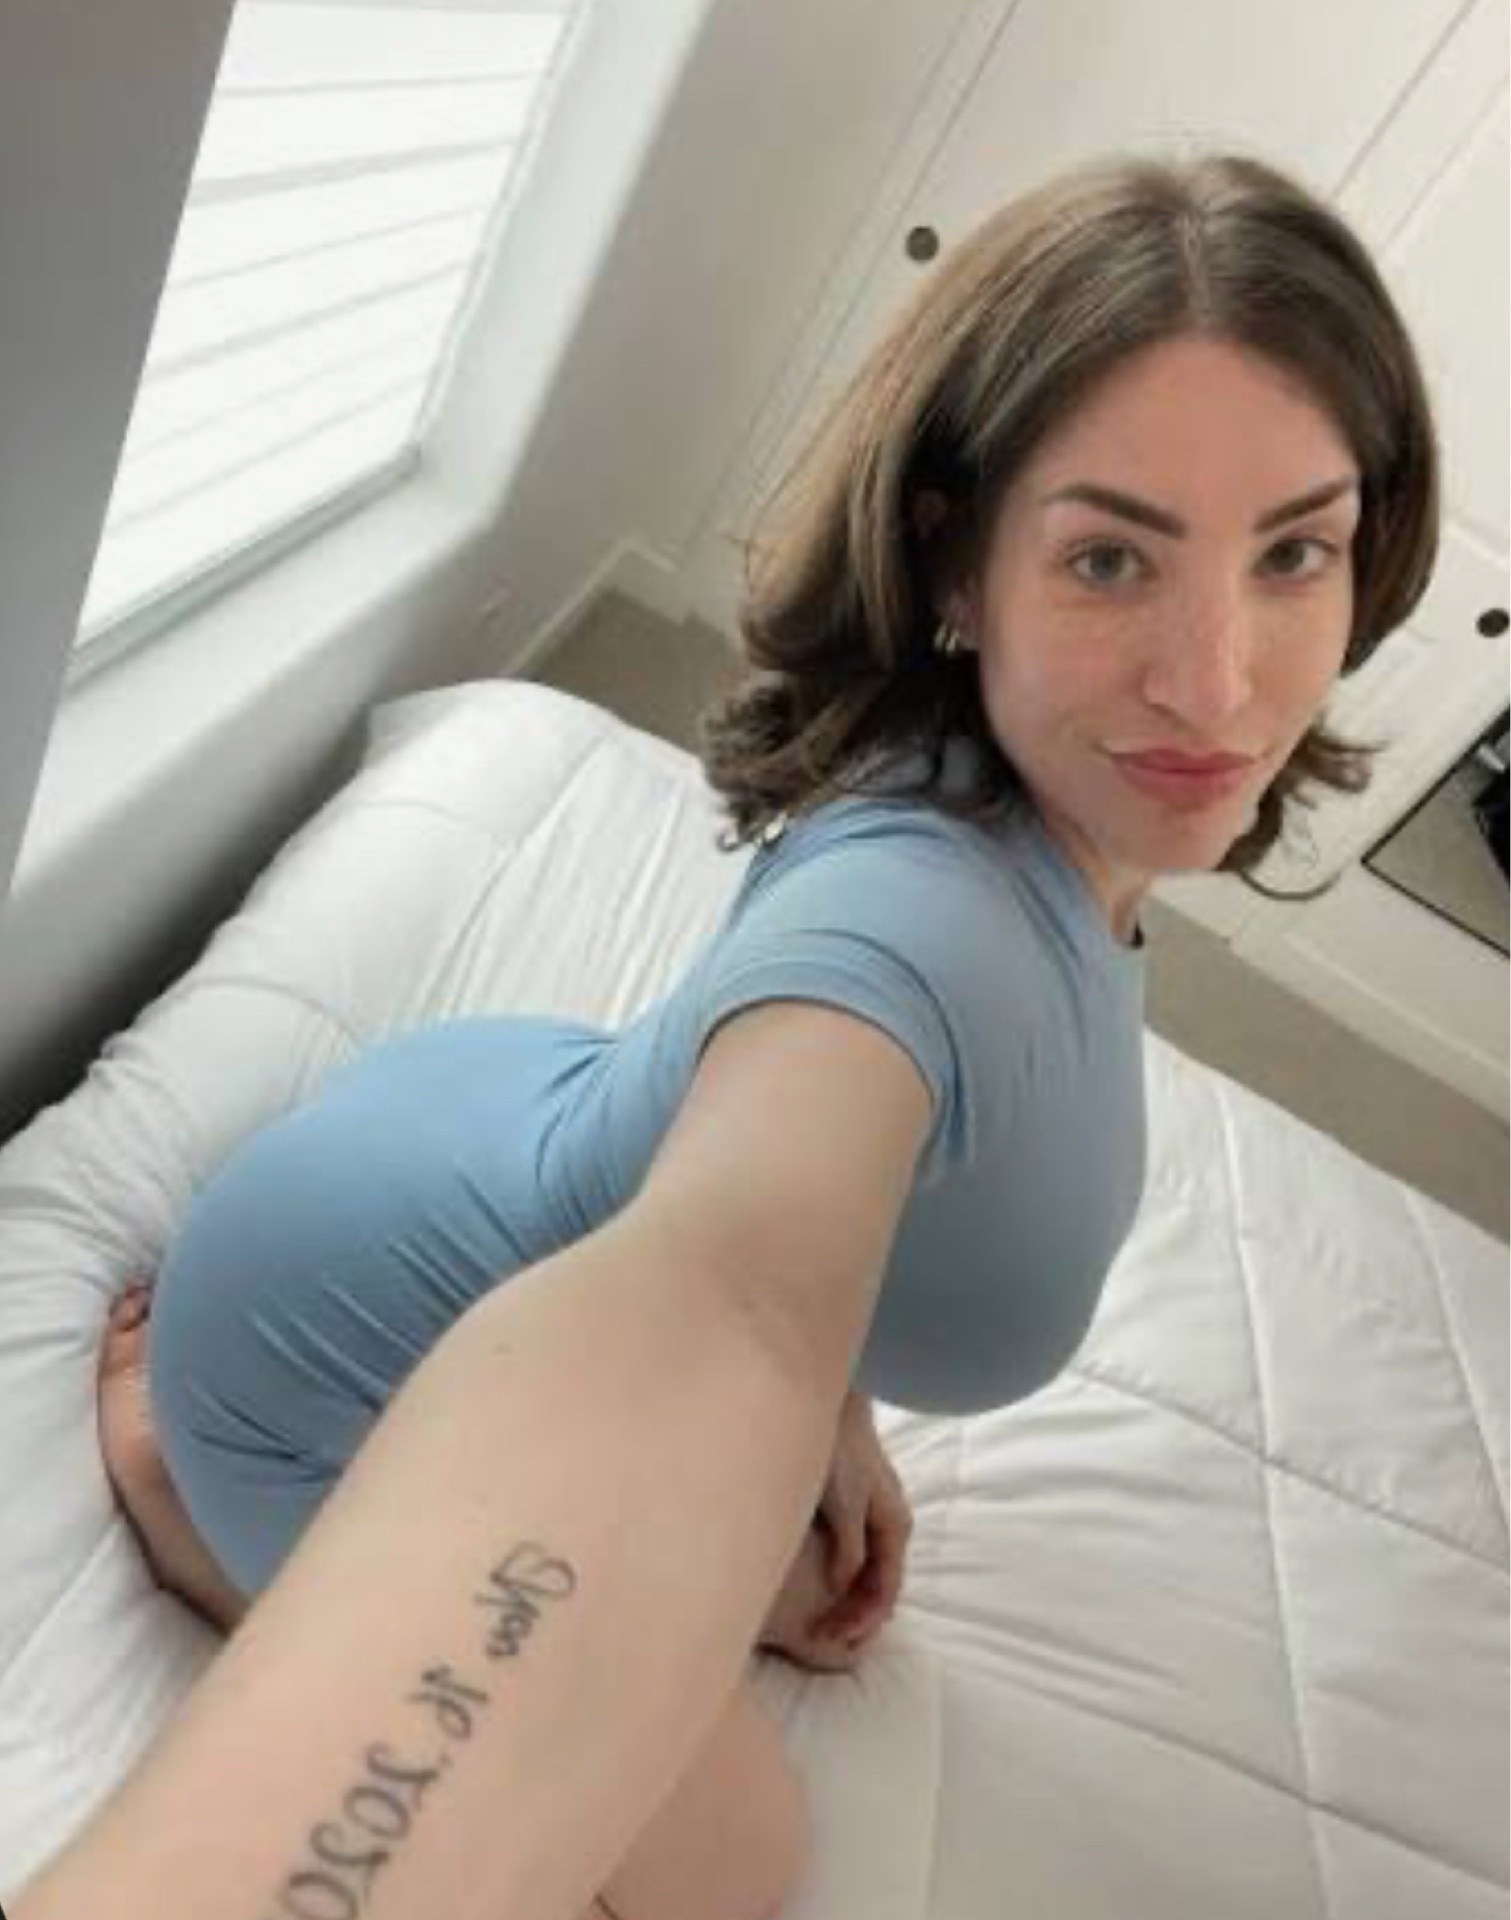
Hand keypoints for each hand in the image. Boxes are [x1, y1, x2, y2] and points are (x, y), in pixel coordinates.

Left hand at [809, 1389, 912, 1650]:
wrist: (829, 1405)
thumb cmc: (841, 1450)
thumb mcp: (845, 1504)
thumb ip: (848, 1547)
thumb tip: (845, 1585)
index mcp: (895, 1526)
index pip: (886, 1589)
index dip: (863, 1620)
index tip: (835, 1640)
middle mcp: (889, 1523)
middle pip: (878, 1584)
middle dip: (855, 1615)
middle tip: (823, 1640)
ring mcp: (872, 1514)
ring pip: (865, 1570)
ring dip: (847, 1598)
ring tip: (821, 1621)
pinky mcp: (853, 1505)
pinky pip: (853, 1553)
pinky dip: (840, 1576)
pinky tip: (821, 1585)